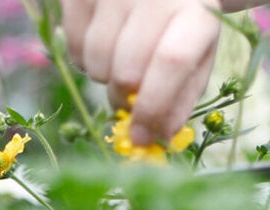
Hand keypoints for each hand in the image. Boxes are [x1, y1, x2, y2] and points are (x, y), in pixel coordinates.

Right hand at [61, 0, 220, 143]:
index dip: (154, 105)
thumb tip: (158, 136)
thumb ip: (181, 97)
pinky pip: (73, 45)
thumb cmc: (182, 24)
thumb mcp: (197, 56)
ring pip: (96, 60)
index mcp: (196, 11)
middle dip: (125, 100)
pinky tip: (105, 46)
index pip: (172, 62)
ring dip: (105, 78)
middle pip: (128, 68)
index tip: (142, 136)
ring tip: (121, 63)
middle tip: (130, 101)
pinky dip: (85, 60)